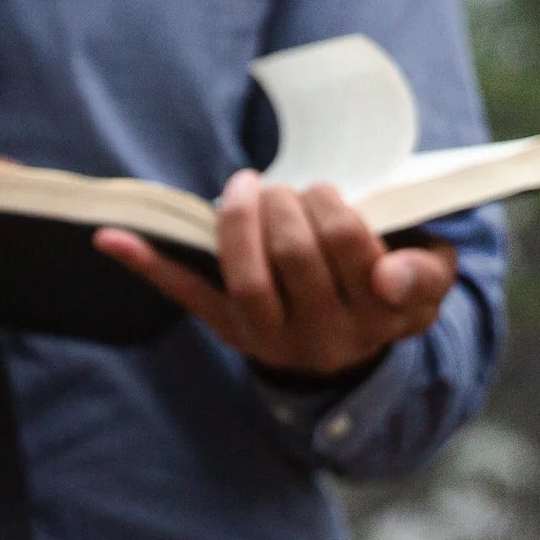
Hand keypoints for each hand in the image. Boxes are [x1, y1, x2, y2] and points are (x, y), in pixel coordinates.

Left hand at [93, 169, 458, 375]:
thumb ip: (423, 273)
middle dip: (287, 204)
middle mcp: (327, 334)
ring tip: (249, 187)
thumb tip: (389, 275)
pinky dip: (149, 264)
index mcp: (378, 314)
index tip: (327, 195)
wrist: (355, 352)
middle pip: (295, 255)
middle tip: (289, 189)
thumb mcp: (430, 279)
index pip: (350, 249)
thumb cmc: (392, 288)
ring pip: (248, 279)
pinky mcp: (233, 330)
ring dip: (239, 221)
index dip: (334, 213)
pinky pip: (191, 295)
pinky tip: (109, 236)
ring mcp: (274, 338)